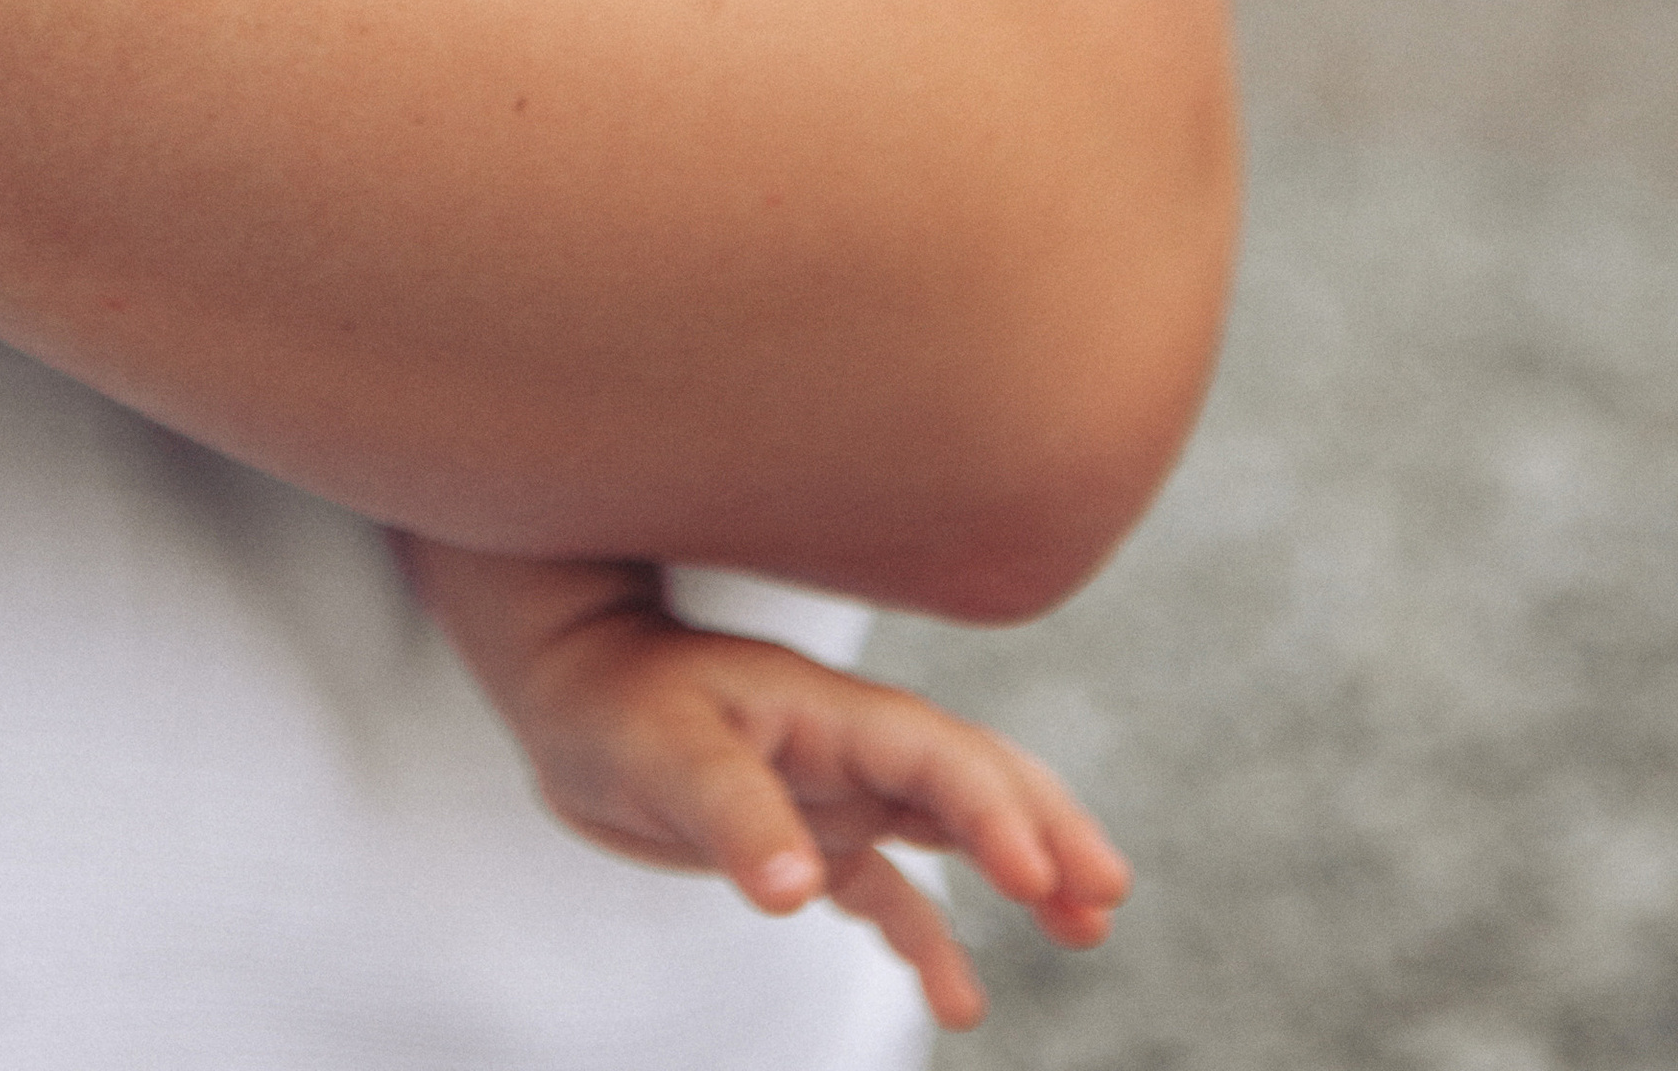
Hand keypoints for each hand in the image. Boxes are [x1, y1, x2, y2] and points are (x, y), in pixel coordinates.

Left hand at [508, 596, 1129, 1030]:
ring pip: (952, 830)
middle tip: (1110, 891)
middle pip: (978, 781)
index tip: (1042, 876)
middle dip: (1049, 828)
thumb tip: (797, 891)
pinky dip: (930, 935)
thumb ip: (735, 816)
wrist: (567, 680)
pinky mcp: (806, 834)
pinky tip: (956, 996)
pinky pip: (888, 889)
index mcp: (836, 716)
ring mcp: (836, 789)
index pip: (943, 759)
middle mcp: (854, 748)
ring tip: (1084, 930)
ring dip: (1020, 872)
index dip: (999, 812)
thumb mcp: (667, 755)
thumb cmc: (613, 701)